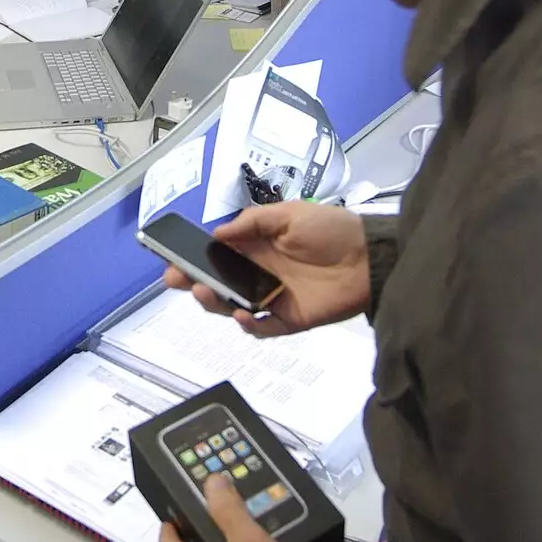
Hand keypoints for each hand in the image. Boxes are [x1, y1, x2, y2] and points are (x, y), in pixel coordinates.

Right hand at [162, 202, 367, 336]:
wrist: (369, 257)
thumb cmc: (330, 229)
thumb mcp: (289, 214)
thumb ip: (252, 222)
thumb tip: (217, 234)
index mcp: (255, 246)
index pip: (216, 254)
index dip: (193, 257)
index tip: (171, 258)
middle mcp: (259, 272)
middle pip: (217, 282)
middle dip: (192, 281)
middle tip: (175, 279)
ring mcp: (272, 297)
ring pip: (232, 306)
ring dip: (215, 303)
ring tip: (205, 293)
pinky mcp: (289, 319)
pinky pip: (262, 327)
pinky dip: (249, 325)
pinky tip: (243, 314)